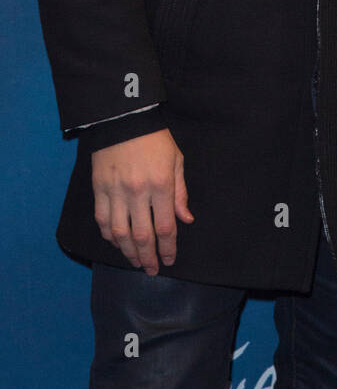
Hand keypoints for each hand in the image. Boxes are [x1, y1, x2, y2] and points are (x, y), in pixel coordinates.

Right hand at [92, 128, 193, 275]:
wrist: (124, 118)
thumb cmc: (156, 139)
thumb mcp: (176, 161)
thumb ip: (180, 193)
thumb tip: (186, 220)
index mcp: (161, 185)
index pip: (165, 227)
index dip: (168, 248)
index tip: (169, 260)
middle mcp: (137, 192)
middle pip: (142, 235)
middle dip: (148, 257)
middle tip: (151, 270)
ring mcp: (115, 191)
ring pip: (119, 233)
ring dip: (127, 251)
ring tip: (135, 261)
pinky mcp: (98, 188)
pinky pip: (102, 220)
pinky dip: (109, 235)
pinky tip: (116, 242)